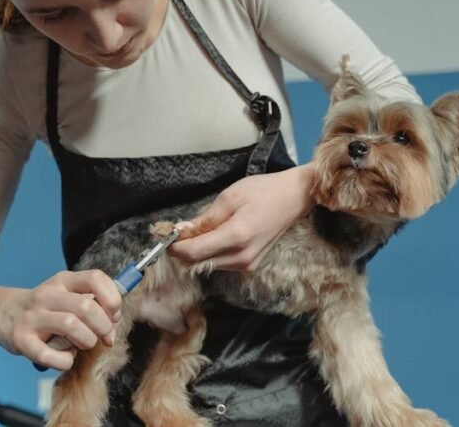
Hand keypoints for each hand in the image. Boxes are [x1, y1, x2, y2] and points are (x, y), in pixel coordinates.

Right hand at [0, 270, 122, 370]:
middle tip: (103, 336)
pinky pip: (51, 355)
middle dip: (104, 326)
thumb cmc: (44, 309)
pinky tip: (65, 358)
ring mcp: (33, 317)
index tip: (113, 315)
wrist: (2, 313)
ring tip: (83, 344)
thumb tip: (114, 323)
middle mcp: (47, 295)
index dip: (112, 299)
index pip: (95, 278)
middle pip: (87, 306)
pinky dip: (65, 361)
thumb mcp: (66, 295)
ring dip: (87, 341)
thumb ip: (93, 304)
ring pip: (72, 326)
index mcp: (63, 281)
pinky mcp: (21, 340)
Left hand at [169, 164, 315, 270]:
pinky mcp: (250, 265)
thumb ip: (204, 218)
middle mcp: (242, 257)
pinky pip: (221, 263)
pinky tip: (212, 236)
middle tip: (175, 231)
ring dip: (197, 251)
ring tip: (196, 231)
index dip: (174, 247)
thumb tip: (181, 231)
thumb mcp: (229, 198)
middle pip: (198, 262)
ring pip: (208, 264)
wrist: (293, 198)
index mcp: (236, 238)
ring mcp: (247, 264)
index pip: (194, 253)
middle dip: (183, 249)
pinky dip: (210, 252)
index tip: (164, 236)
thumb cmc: (263, 192)